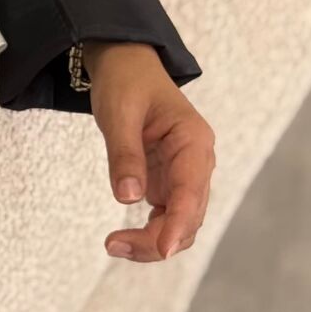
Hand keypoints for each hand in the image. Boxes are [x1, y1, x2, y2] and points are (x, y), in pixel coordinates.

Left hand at [82, 40, 214, 261]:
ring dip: (153, 241)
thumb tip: (127, 198)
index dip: (178, 224)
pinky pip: (166, 215)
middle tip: (114, 245)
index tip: (161, 249)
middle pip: (189, 216)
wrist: (125, 63)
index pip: (191, 192)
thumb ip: (124, 154)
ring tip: (114, 245)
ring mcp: (184, 174)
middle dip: (157, 239)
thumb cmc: (125, 80)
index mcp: (194, 141)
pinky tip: (125, 239)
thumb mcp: (119, 112)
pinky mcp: (168, 180)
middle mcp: (196, 162)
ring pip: (180, 222)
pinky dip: (149, 231)